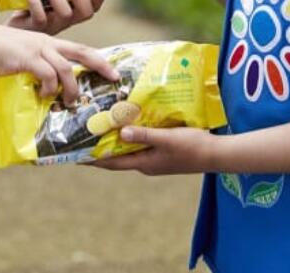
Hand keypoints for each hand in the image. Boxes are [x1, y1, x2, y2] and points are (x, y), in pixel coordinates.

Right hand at [0, 24, 119, 101]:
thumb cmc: (4, 55)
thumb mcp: (28, 58)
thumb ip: (42, 69)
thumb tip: (53, 92)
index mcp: (50, 43)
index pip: (80, 49)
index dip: (99, 59)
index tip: (113, 71)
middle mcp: (48, 43)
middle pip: (82, 52)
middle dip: (100, 64)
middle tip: (113, 77)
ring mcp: (39, 49)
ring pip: (66, 68)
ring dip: (70, 87)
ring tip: (69, 102)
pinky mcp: (28, 58)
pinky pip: (47, 74)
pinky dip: (50, 87)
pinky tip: (44, 95)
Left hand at [7, 0, 106, 35]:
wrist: (13, 24)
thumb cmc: (33, 3)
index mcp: (72, 9)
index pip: (93, 6)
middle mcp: (66, 18)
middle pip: (85, 12)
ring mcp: (52, 25)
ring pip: (64, 14)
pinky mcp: (35, 28)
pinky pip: (41, 18)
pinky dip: (36, 3)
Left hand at [91, 126, 217, 175]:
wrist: (216, 154)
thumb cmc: (192, 147)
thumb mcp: (167, 139)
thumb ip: (144, 135)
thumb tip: (120, 133)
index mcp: (144, 163)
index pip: (111, 162)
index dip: (92, 159)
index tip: (74, 155)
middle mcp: (146, 163)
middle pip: (117, 156)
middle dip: (99, 149)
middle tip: (83, 137)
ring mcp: (154, 158)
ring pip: (128, 150)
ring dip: (114, 141)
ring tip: (100, 129)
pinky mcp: (162, 151)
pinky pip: (140, 144)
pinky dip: (130, 137)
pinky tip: (128, 125)